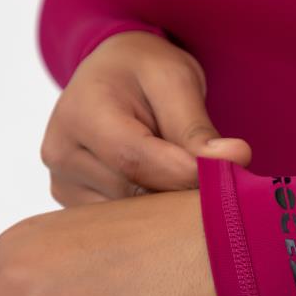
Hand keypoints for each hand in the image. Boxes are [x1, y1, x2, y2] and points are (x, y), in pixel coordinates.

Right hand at [40, 30, 251, 206]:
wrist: (113, 76)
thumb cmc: (144, 71)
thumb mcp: (175, 81)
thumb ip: (197, 127)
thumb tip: (233, 161)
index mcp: (80, 113)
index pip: (134, 160)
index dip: (185, 174)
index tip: (228, 174)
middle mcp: (62, 153)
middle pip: (135, 191)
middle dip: (182, 191)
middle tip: (221, 183)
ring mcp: (64, 184)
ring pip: (132, 215)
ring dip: (169, 205)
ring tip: (189, 178)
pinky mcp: (75, 205)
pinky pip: (124, 223)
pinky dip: (154, 215)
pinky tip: (168, 192)